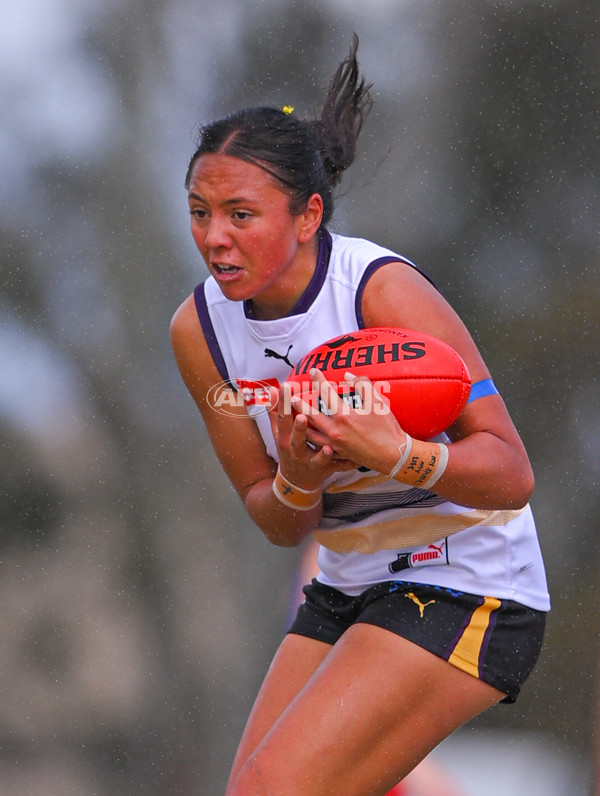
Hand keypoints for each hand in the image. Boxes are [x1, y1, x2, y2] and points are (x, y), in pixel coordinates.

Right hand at [268, 385, 355, 490]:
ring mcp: (311, 462)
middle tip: (302, 417)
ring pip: (317, 459)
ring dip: (322, 454)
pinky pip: (337, 467)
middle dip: (299, 430)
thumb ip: (276, 411)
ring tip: (328, 448)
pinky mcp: (325, 469)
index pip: (282, 418)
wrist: (297, 481)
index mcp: (285, 439)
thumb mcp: (279, 432)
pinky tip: (354, 462)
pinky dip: (346, 465)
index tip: (285, 387)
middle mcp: (296, 451)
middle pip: (296, 440)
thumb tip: (272, 390)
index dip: (282, 403)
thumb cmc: (289, 450)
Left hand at [292, 370, 407, 475]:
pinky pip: (319, 445)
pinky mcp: (337, 454)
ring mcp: (334, 444)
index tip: (313, 371)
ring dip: (300, 422)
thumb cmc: (387, 429)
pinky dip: (311, 439)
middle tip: (290, 395)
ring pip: (310, 433)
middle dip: (298, 404)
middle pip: (310, 414)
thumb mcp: (378, 402)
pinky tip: (307, 434)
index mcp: (344, 416)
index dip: (319, 380)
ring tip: (293, 415)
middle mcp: (335, 431)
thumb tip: (349, 376)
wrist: (392, 455)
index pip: (326, 393)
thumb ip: (363, 385)